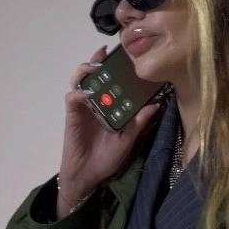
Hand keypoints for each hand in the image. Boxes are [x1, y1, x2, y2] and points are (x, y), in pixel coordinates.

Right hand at [57, 46, 160, 213]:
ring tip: (93, 67)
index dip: (114, 67)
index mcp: (109, 106)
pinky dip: (78, 93)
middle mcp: (95, 103)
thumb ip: (139, 122)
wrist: (88, 175)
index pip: (111, 81)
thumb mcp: (127, 139)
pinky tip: (86, 93)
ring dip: (85, 72)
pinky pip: (71, 98)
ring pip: (79, 81)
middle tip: (105, 53)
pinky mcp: (72, 116)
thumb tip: (156, 104)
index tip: (123, 54)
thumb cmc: (107, 158)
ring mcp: (82, 108)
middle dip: (97, 61)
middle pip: (93, 75)